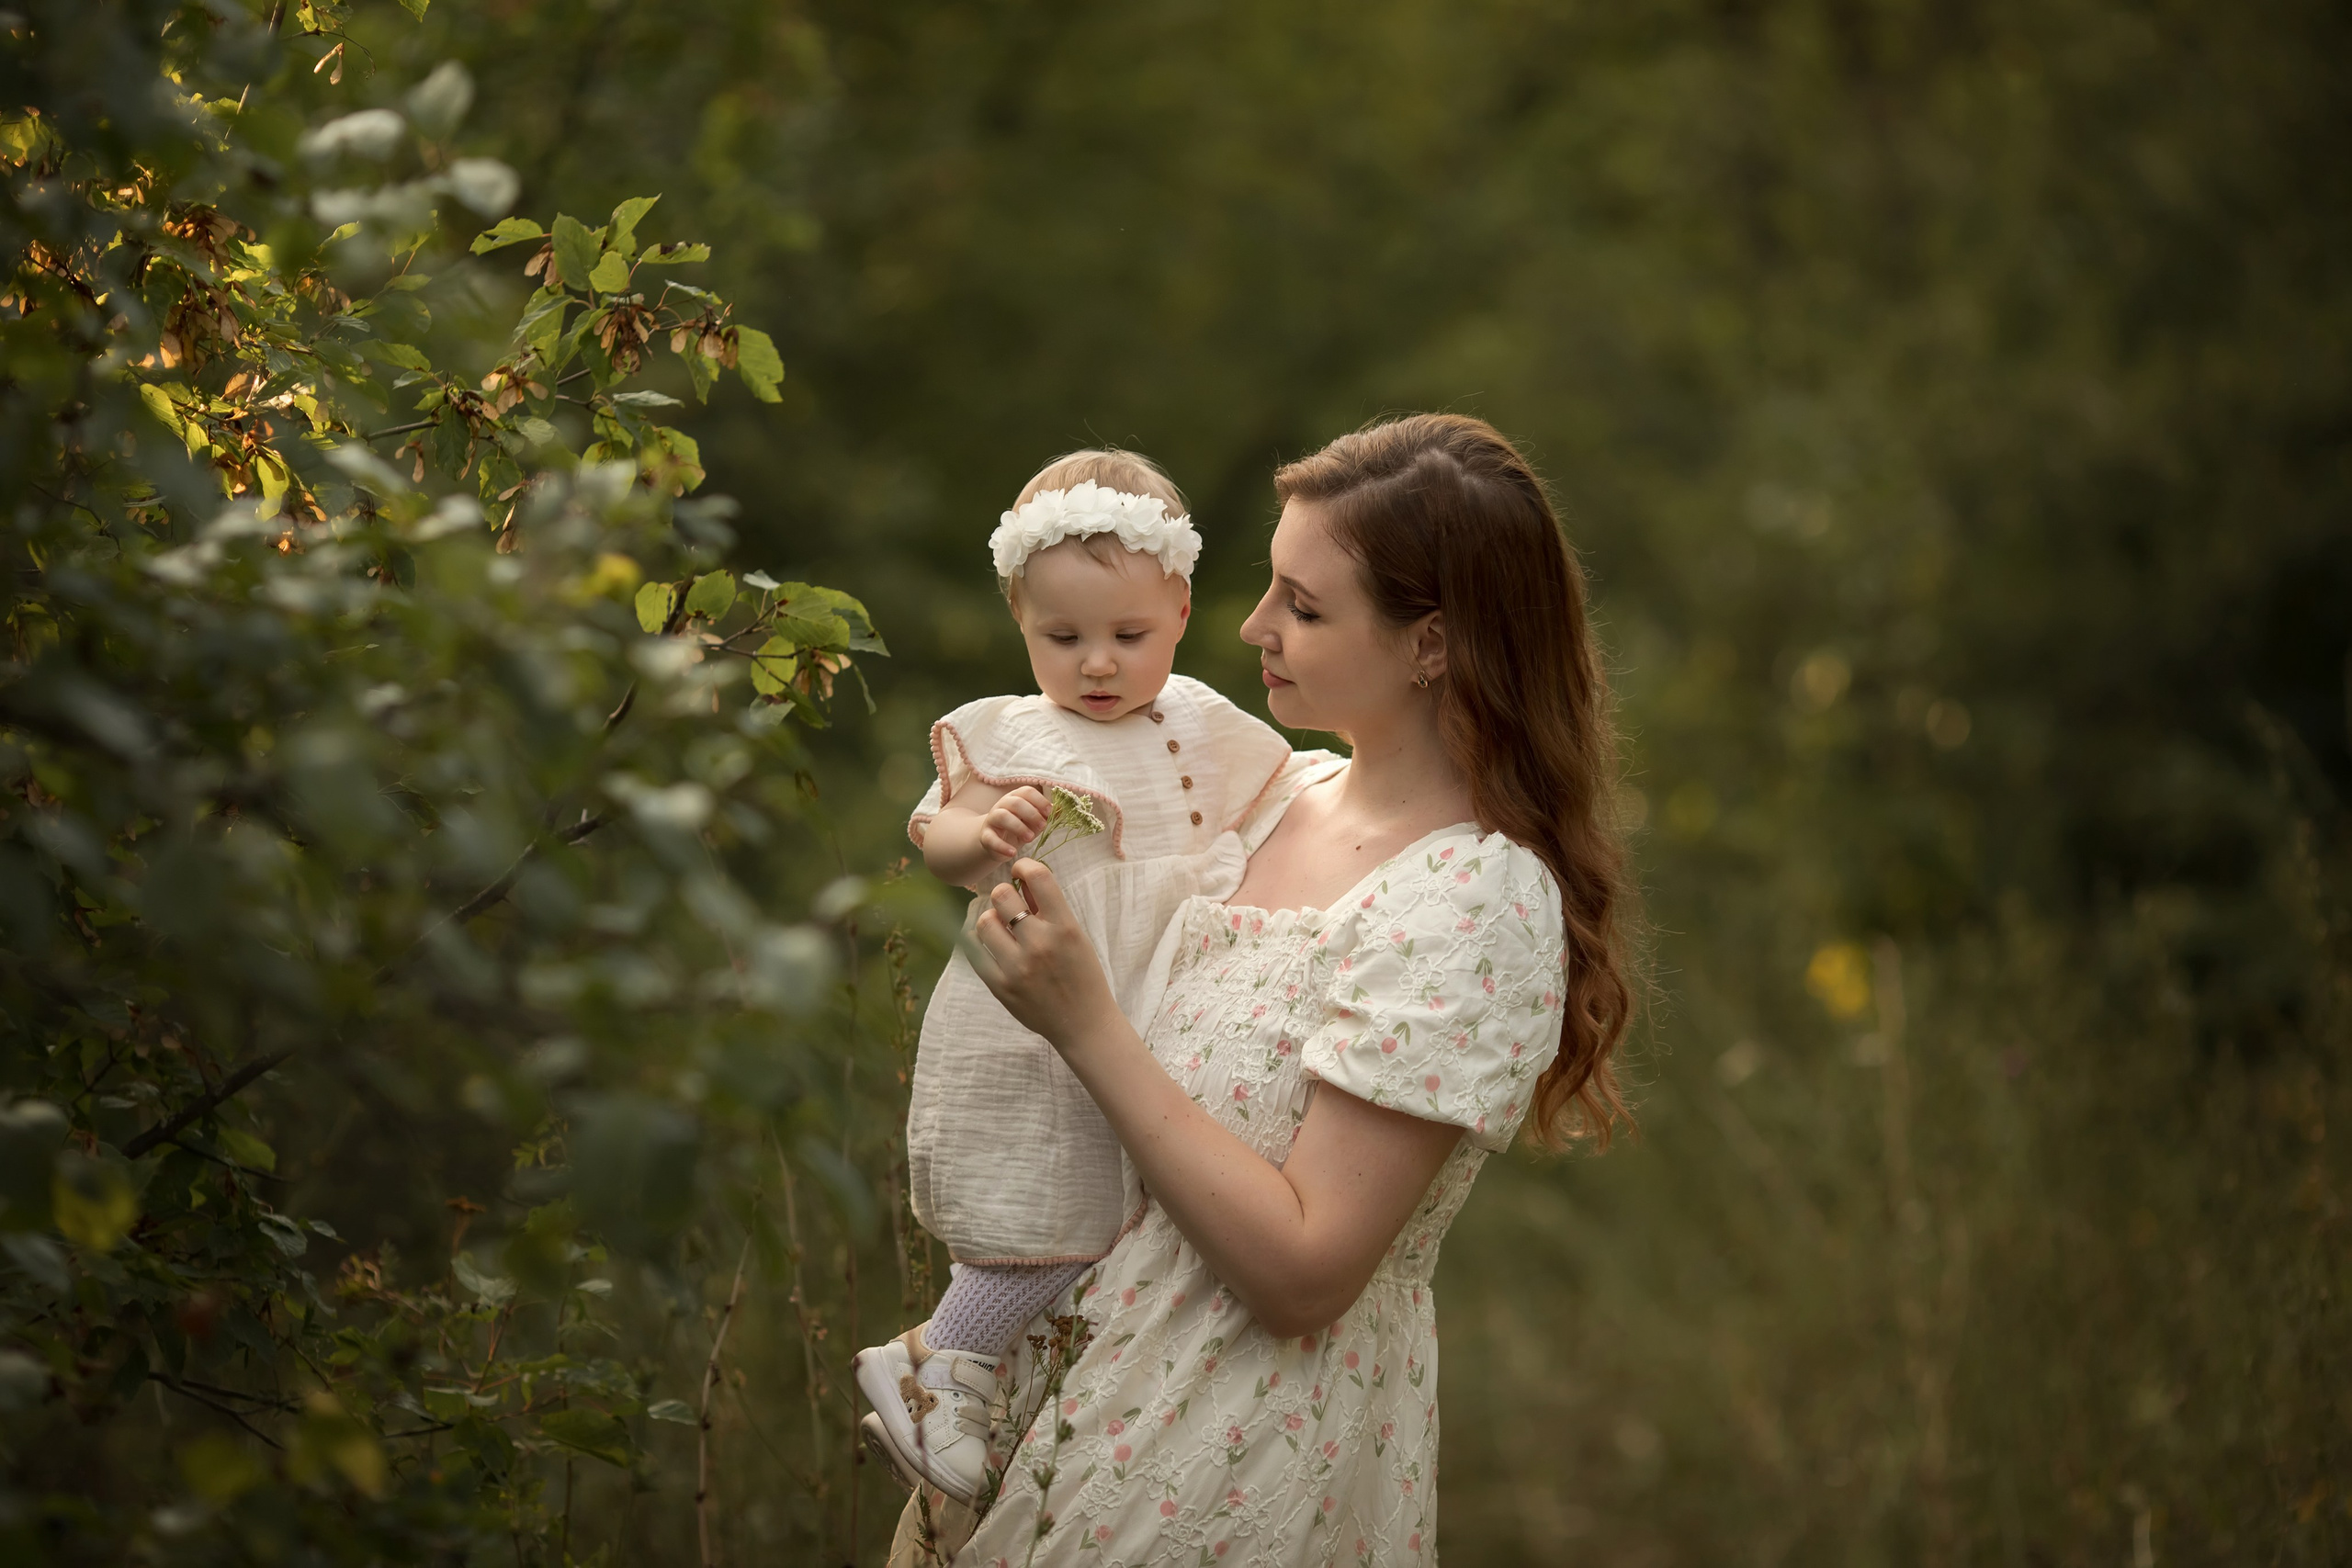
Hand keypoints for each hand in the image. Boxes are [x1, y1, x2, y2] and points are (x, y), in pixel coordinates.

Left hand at [968, 859, 1120, 1051]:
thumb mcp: (1076, 938)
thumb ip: (1049, 910)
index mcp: (1065, 928)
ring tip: (1001, 926)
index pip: (1039, 877)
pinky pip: (975, 951)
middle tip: (1010, 904)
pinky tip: (990, 941)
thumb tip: (1022, 879)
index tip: (1022, 871)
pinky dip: (980, 941)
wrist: (1084, 1024)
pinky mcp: (1000, 986)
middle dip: (1005, 895)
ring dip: (991, 918)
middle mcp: (1040, 944)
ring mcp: (1017, 967)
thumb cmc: (1083, 976)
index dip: (1025, 866)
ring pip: (985, 922)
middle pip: (1002, 896)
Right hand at [977, 786, 1050, 861]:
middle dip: (1031, 814)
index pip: (1027, 791)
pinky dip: (1002, 846)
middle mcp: (1002, 805)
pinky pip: (991, 839)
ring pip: (1002, 816)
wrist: (997, 843)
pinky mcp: (985, 836)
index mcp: (1016, 797)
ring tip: (1030, 838)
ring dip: (1018, 827)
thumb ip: (1047, 815)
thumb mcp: (1035, 821)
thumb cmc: (1019, 827)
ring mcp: (992, 819)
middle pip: (1015, 802)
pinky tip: (1013, 853)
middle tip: (1042, 827)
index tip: (1049, 812)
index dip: (1040, 801)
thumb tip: (1062, 809)